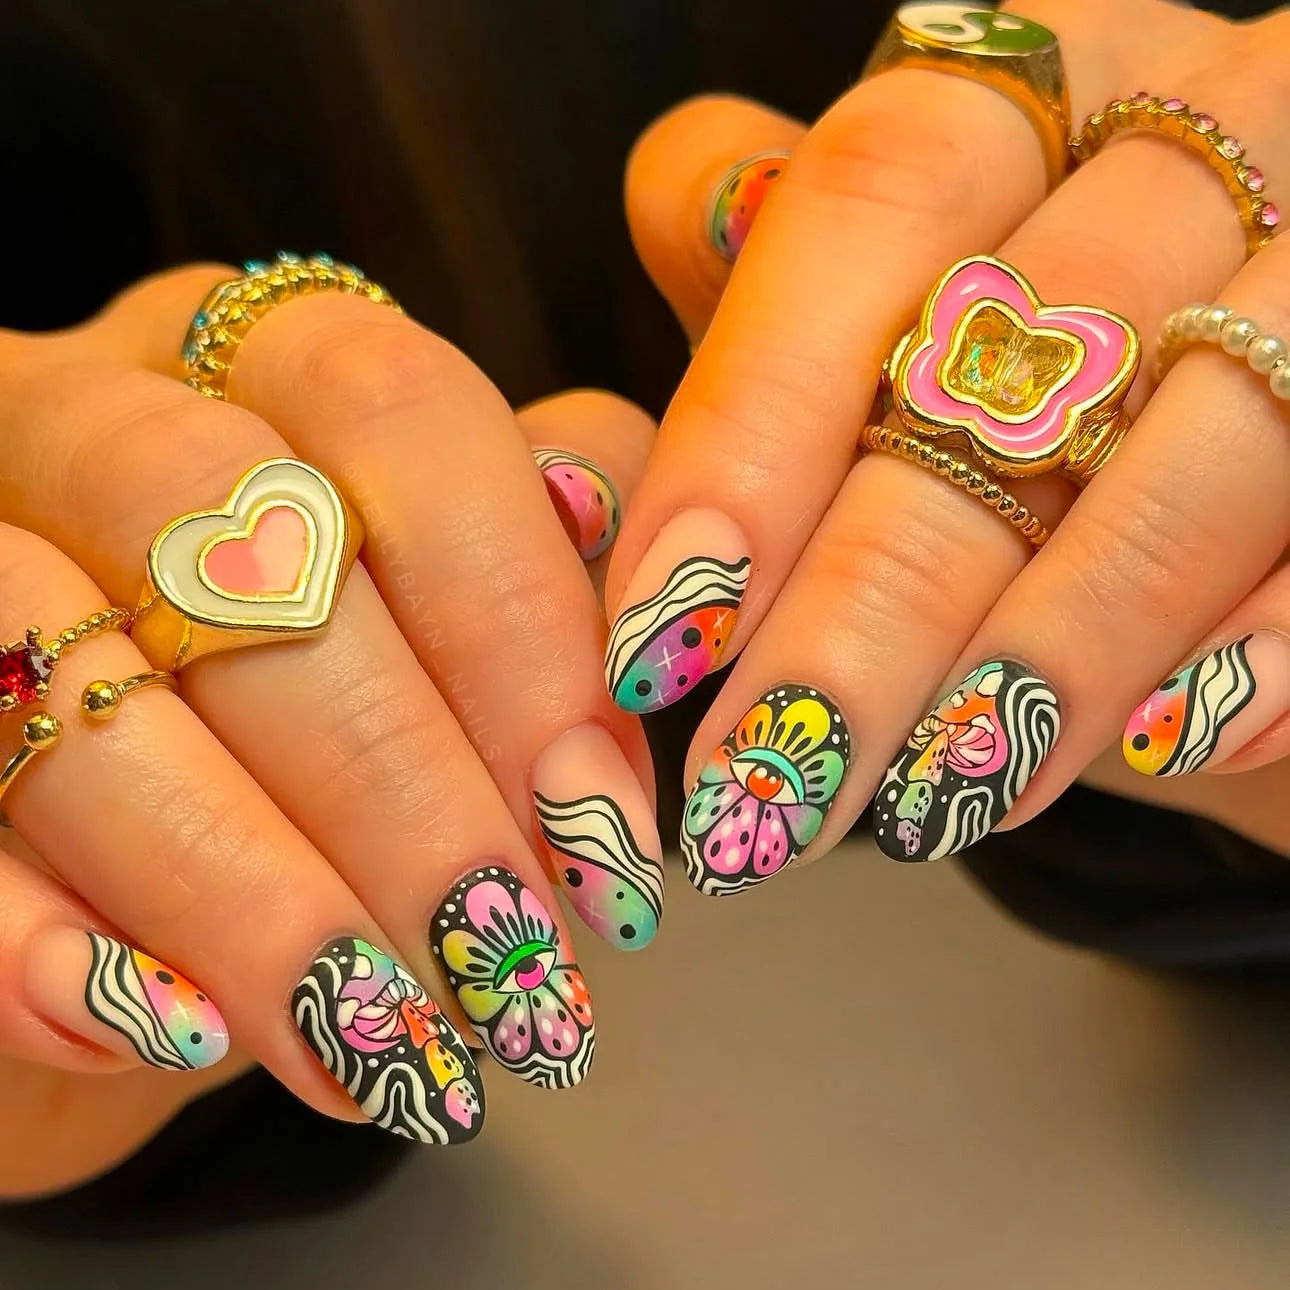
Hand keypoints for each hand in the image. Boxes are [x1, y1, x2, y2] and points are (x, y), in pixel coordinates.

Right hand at [0, 263, 659, 1194]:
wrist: (123, 841)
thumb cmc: (326, 716)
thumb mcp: (460, 621)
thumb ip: (558, 580)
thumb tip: (670, 618)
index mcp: (265, 364)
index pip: (399, 412)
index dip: (514, 619)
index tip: (600, 819)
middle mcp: (96, 416)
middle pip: (234, 531)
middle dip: (394, 769)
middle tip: (503, 953)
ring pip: (65, 666)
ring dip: (243, 876)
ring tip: (376, 1035)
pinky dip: (36, 931)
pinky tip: (166, 1028)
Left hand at [613, 0, 1289, 893]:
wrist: (1252, 526)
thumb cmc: (1041, 433)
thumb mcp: (889, 365)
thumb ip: (774, 313)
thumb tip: (658, 267)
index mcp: (1040, 97)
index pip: (878, 195)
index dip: (758, 417)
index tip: (667, 626)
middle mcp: (1204, 135)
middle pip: (1022, 345)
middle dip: (874, 592)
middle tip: (769, 779)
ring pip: (1212, 433)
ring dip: (1055, 639)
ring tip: (928, 804)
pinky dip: (1265, 640)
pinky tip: (1170, 743)